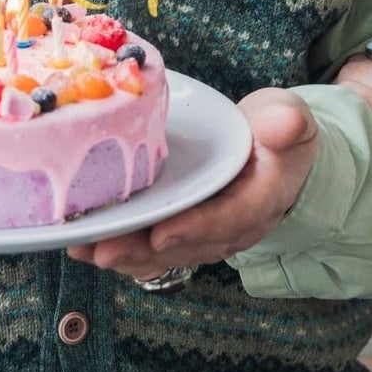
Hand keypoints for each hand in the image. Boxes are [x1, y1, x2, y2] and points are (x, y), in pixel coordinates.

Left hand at [67, 87, 318, 279]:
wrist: (275, 148)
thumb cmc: (278, 130)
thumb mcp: (290, 118)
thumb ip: (287, 122)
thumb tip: (284, 124)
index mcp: (262, 200)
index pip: (230, 219)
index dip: (196, 228)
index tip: (161, 232)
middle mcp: (232, 226)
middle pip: (186, 245)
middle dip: (142, 250)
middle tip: (101, 250)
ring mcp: (205, 231)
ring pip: (164, 252)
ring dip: (122, 254)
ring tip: (80, 248)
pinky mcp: (184, 228)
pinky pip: (152, 246)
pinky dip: (120, 246)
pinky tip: (83, 245)